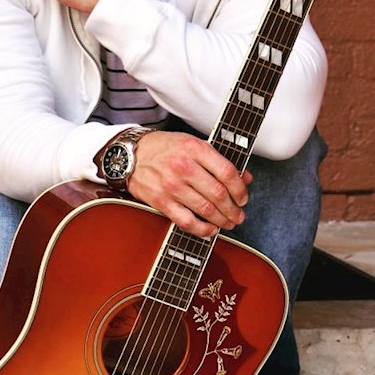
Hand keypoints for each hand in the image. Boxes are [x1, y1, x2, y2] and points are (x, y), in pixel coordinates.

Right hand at [128, 132, 251, 238]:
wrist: (130, 156)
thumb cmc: (163, 149)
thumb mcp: (193, 144)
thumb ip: (219, 160)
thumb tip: (245, 178)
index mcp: (194, 148)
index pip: (227, 172)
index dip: (240, 189)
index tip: (243, 197)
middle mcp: (183, 167)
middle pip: (218, 194)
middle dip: (234, 209)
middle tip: (239, 215)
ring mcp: (171, 186)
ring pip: (205, 209)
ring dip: (222, 220)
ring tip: (228, 223)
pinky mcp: (161, 202)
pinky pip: (186, 221)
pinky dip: (202, 229)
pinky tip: (210, 230)